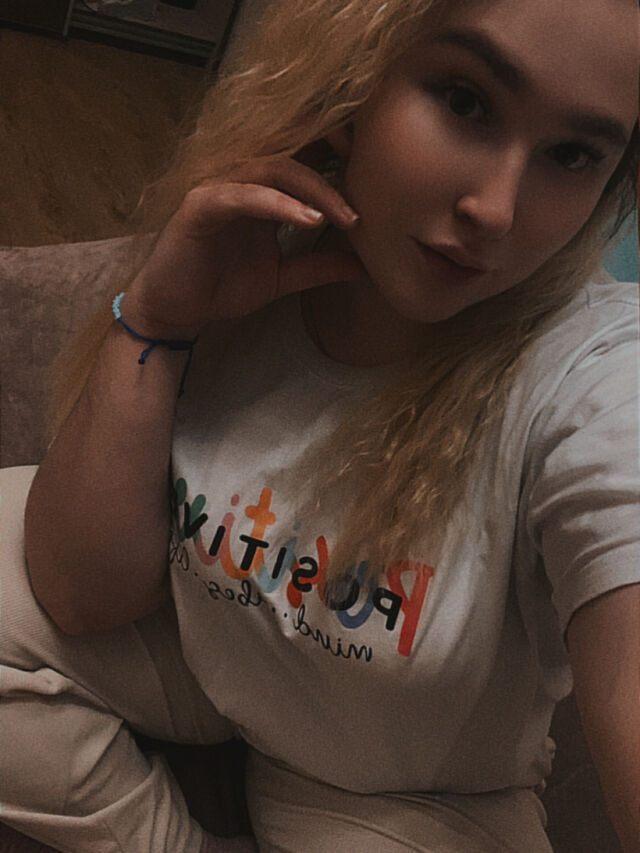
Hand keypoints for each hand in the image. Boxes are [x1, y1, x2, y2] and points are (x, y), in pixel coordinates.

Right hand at [124, 148, 365, 337]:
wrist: (178, 310)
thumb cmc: (222, 287)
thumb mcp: (284, 277)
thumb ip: (320, 266)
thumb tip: (365, 266)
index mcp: (265, 194)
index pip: (304, 159)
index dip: (338, 153)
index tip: (379, 169)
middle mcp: (244, 183)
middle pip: (296, 155)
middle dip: (335, 162)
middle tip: (373, 180)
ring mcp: (221, 189)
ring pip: (274, 170)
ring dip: (314, 190)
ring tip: (347, 216)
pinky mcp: (201, 205)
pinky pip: (244, 196)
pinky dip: (278, 205)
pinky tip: (308, 220)